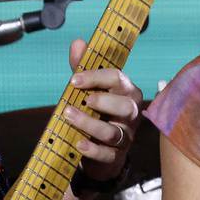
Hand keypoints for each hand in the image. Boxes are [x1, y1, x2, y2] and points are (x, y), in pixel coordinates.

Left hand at [62, 38, 143, 184]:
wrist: (101, 148)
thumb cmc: (97, 112)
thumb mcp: (89, 88)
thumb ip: (83, 67)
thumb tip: (78, 42)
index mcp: (127, 92)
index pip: (118, 79)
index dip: (96, 77)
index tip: (74, 79)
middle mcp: (131, 114)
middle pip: (125, 106)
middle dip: (102, 101)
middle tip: (80, 100)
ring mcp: (126, 136)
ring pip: (113, 132)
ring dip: (89, 124)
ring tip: (68, 116)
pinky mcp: (116, 156)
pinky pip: (107, 154)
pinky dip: (92, 149)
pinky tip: (77, 143)